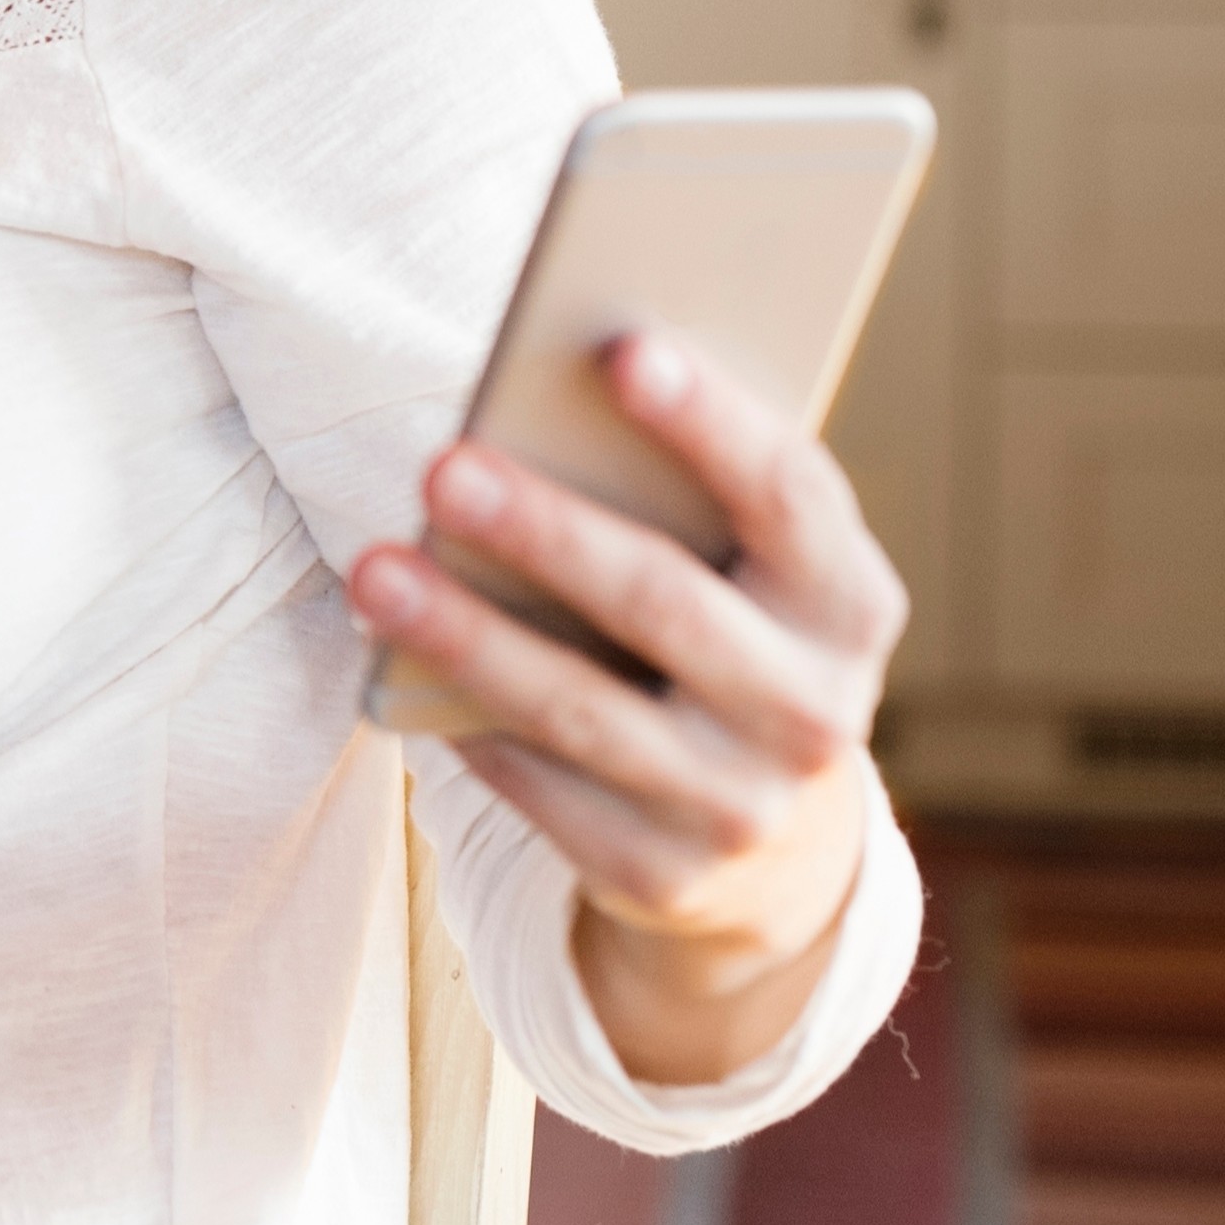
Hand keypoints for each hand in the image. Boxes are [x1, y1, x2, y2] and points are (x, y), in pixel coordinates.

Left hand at [344, 328, 909, 1085]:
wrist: (773, 849)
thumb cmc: (730, 642)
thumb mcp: (747, 577)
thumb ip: (684, 500)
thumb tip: (541, 395)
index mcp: (850, 604)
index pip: (790, 496)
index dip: (713, 422)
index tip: (624, 348)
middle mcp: (817, 711)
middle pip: (667, 603)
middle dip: (548, 531)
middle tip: (442, 465)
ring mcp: (744, 804)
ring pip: (584, 709)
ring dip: (467, 635)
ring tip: (373, 569)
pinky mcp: (664, 876)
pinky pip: (543, 790)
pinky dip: (468, 723)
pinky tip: (398, 666)